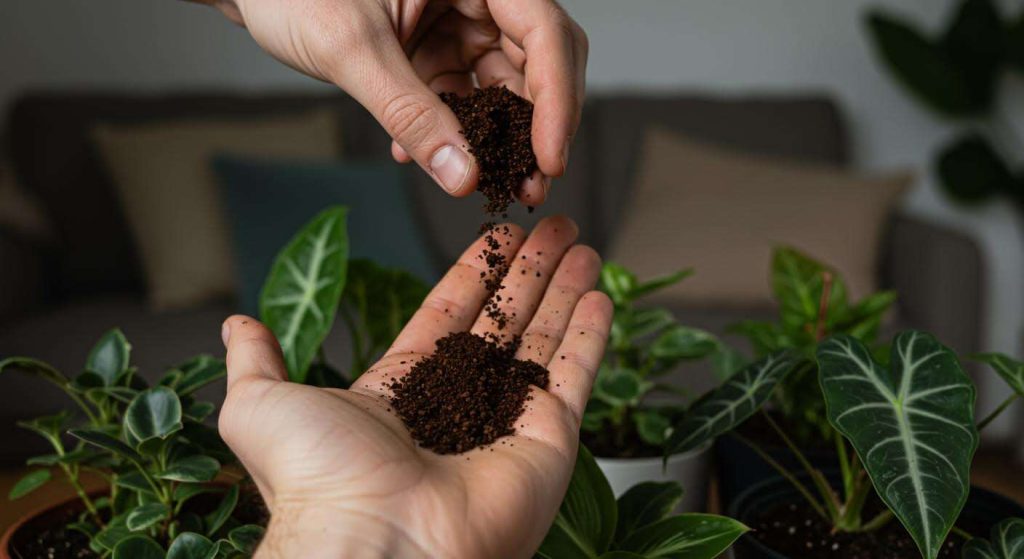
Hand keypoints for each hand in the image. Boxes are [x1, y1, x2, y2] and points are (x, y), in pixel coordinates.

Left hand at [202, 0, 587, 203]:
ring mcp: (458, 24)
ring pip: (505, 86)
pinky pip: (464, 98)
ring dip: (499, 140)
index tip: (551, 158)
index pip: (544, 31)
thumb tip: (465, 176)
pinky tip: (424, 156)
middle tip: (532, 183)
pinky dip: (453, 133)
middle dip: (538, 126)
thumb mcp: (352, 49)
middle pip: (539, 61)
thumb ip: (410, 112)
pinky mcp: (437, 51)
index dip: (558, 98)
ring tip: (490, 185)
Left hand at [217, 216, 611, 558]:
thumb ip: (257, 360)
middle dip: (529, 272)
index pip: (448, 314)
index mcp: (399, 393)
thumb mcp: (261, 404)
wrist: (374, 541)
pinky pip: (576, 376)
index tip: (499, 234)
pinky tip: (601, 293)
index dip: (476, 273)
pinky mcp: (549, 440)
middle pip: (503, 321)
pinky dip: (592, 335)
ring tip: (582, 244)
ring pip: (544, 340)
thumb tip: (238, 324)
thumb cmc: (317, 477)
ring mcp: (506, 422)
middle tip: (554, 226)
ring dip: (564, 290)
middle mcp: (458, 406)